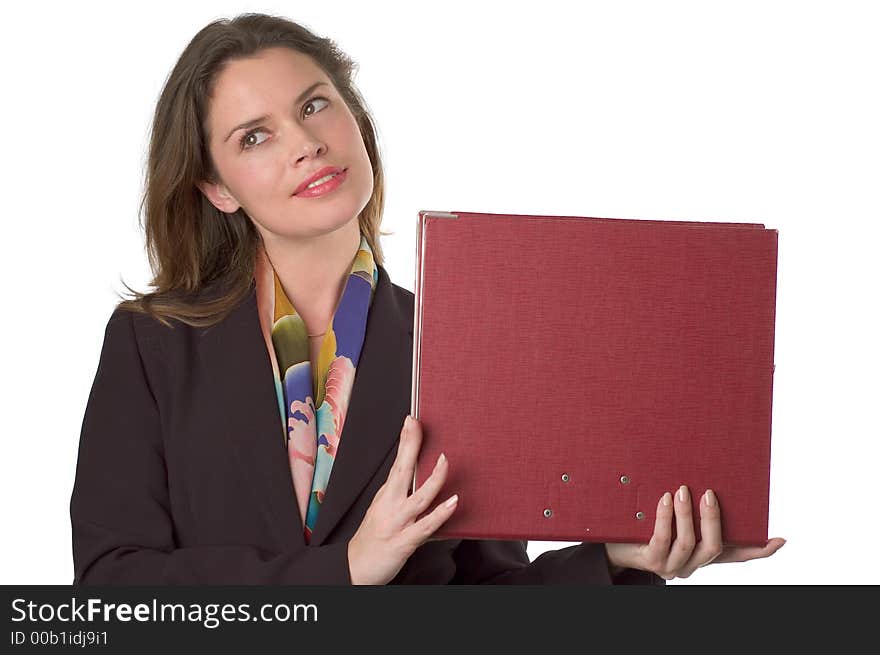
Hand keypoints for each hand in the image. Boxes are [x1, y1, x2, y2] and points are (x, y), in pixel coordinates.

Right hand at [347, 415, 457, 584]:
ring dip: (434, 478)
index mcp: (386, 495)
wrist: (354, 569)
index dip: (405, 440)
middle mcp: (390, 505)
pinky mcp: (404, 542)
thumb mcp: (384, 510)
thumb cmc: (373, 538)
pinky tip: (453, 502)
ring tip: (445, 461)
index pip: (397, 462)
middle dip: (410, 446)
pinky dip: (440, 514)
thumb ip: (402, 494)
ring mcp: (397, 523)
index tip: (411, 419)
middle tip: (417, 424)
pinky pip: (425, 526)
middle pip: (402, 470)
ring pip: (419, 497)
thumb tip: (423, 477)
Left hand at [604, 485, 785, 579]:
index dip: (757, 550)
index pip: (734, 555)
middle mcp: (690, 564)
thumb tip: (703, 474)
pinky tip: (664, 499)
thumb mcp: (671, 514)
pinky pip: (663, 540)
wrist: (612, 541)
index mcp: (700, 553)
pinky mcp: (651, 560)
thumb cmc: (644, 523)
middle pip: (714, 547)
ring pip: (689, 543)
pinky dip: (666, 518)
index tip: (779, 539)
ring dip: (687, 515)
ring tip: (683, 490)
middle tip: (708, 493)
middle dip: (713, 519)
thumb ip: (689, 504)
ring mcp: (671, 565)